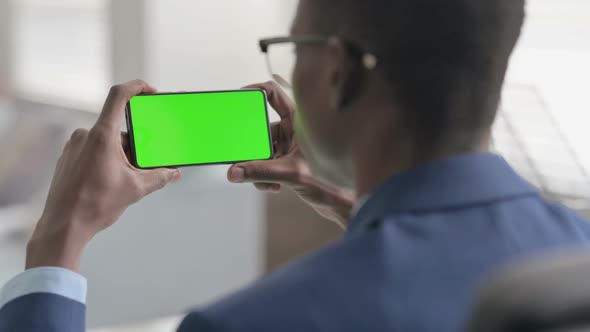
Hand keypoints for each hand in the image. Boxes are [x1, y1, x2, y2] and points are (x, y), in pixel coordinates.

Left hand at [26, 80, 180, 270]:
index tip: (150, 91)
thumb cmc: (95, 205)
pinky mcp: (68, 158)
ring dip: (120, 155)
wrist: (63, 226)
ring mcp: (73, 146)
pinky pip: (92, 150)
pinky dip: (106, 160)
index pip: (119, 95)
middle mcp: (85, 135)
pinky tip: (109, 182)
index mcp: (102, 136)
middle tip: (143, 165)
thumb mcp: (136, 189)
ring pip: (106, 142)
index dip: (137, 87)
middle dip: (135, 145)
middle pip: (118, 128)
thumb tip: (175, 174)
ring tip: (125, 180)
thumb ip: (159, 177)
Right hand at [227, 81, 354, 228]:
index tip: (239, 98)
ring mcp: (291, 146)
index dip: (255, 91)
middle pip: (262, 128)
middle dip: (253, 146)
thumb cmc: (334, 182)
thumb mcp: (292, 174)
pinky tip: (272, 186)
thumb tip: (235, 171)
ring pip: (263, 150)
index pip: (274, 94)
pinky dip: (264, 175)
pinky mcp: (289, 162)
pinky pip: (267, 163)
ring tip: (263, 180)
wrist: (343, 205)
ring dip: (258, 166)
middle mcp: (294, 130)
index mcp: (300, 120)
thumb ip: (261, 172)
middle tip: (245, 155)